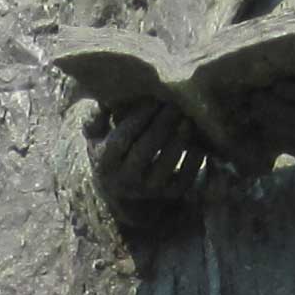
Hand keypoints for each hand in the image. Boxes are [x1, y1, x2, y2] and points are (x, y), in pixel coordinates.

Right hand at [87, 97, 217, 214]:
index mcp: (106, 163)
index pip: (121, 139)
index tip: (152, 100)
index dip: (138, 119)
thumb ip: (95, 119)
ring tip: (187, 119)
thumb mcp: (96, 138)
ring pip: (166, 164)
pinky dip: (193, 161)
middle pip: (146, 149)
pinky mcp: (168, 194)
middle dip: (161, 125)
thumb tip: (105, 101)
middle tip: (174, 104)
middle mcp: (126, 179)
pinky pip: (184, 178)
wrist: (120, 190)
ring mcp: (149, 189)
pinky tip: (199, 143)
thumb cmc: (110, 153)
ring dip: (178, 140)